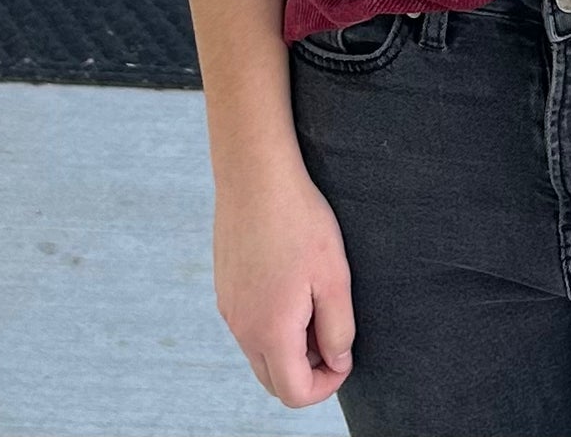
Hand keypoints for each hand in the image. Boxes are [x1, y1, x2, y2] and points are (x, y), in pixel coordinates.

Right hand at [213, 160, 355, 406]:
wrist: (255, 175)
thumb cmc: (300, 221)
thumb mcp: (334, 276)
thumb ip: (339, 328)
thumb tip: (337, 361)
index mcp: (270, 332)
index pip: (295, 394)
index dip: (327, 386)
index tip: (346, 355)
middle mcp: (242, 329)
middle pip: (274, 381)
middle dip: (308, 371)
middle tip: (332, 331)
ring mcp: (229, 310)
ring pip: (260, 355)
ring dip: (290, 348)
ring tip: (314, 303)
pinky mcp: (225, 289)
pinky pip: (249, 327)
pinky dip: (272, 326)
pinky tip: (291, 285)